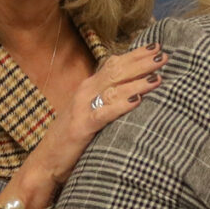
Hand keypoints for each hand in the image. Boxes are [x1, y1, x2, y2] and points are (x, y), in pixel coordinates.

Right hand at [16, 45, 166, 207]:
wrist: (45, 161)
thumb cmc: (72, 138)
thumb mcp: (90, 112)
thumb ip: (108, 100)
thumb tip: (136, 92)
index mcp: (88, 87)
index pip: (114, 64)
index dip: (136, 55)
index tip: (157, 46)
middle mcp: (85, 92)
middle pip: (116, 71)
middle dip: (142, 62)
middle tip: (164, 55)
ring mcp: (82, 108)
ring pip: (113, 88)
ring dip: (137, 81)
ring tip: (158, 76)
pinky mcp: (82, 126)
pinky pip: (104, 112)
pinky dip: (121, 105)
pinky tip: (138, 100)